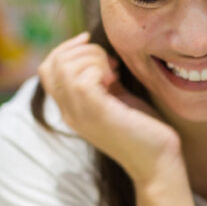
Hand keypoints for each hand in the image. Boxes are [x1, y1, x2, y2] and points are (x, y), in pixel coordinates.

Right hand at [37, 32, 183, 183]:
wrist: (158, 162)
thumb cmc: (144, 129)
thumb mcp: (117, 98)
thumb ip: (103, 80)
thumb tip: (98, 53)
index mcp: (71, 108)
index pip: (47, 69)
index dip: (67, 48)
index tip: (91, 43)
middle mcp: (70, 112)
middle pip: (53, 64)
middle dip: (84, 50)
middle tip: (111, 63)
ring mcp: (80, 114)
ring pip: (66, 67)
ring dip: (93, 57)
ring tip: (115, 72)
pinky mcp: (98, 114)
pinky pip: (82, 79)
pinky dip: (100, 68)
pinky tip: (116, 79)